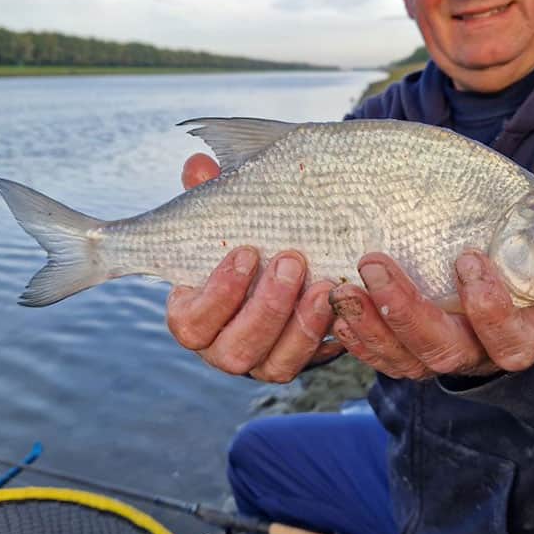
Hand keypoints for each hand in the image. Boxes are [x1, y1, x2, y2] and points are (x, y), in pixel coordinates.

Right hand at [166, 154, 343, 381]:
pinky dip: (326, 337)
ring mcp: (262, 360)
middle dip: (266, 307)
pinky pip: (311, 363)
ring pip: (274, 366)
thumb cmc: (251, 235)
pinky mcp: (299, 361)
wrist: (295, 256)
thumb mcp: (232, 212)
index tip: (247, 251)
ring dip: (300, 326)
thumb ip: (210, 192)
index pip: (191, 322)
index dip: (217, 293)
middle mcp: (224, 347)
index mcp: (195, 315)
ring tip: (324, 285)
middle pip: (235, 350)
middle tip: (292, 261)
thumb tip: (198, 166)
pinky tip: (342, 306)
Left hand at [328, 250, 533, 378]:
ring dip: (369, 323)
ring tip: (344, 286)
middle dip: (405, 309)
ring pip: (403, 359)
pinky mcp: (407, 355)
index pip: (508, 338)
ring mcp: (439, 358)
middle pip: (442, 349)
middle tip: (376, 263)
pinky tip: (337, 309)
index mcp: (521, 337)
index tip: (470, 259)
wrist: (512, 298)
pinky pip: (378, 358)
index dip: (489, 306)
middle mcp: (478, 355)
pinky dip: (355, 338)